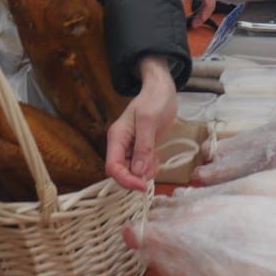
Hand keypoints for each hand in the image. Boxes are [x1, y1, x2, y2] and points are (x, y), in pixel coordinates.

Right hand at [105, 58, 177, 190]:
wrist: (162, 89)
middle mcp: (121, 144)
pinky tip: (157, 155)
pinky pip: (143, 164)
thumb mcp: (148, 120)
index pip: (112, 166)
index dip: (125, 179)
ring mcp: (131, 147)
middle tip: (153, 171)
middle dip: (137, 176)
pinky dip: (150, 165)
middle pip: (122, 171)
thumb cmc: (154, 100)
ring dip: (145, 171)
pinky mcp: (141, 148)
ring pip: (133, 170)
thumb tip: (138, 172)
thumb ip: (143, 146)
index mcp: (117, 137)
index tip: (142, 185)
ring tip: (156, 156)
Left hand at [175, 0, 216, 28]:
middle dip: (205, 14)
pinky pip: (210, 1)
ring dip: (205, 14)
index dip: (206, 5)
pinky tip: (198, 16)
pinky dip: (205, 10)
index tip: (200, 16)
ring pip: (212, 3)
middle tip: (194, 25)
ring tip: (195, 24)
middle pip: (212, 1)